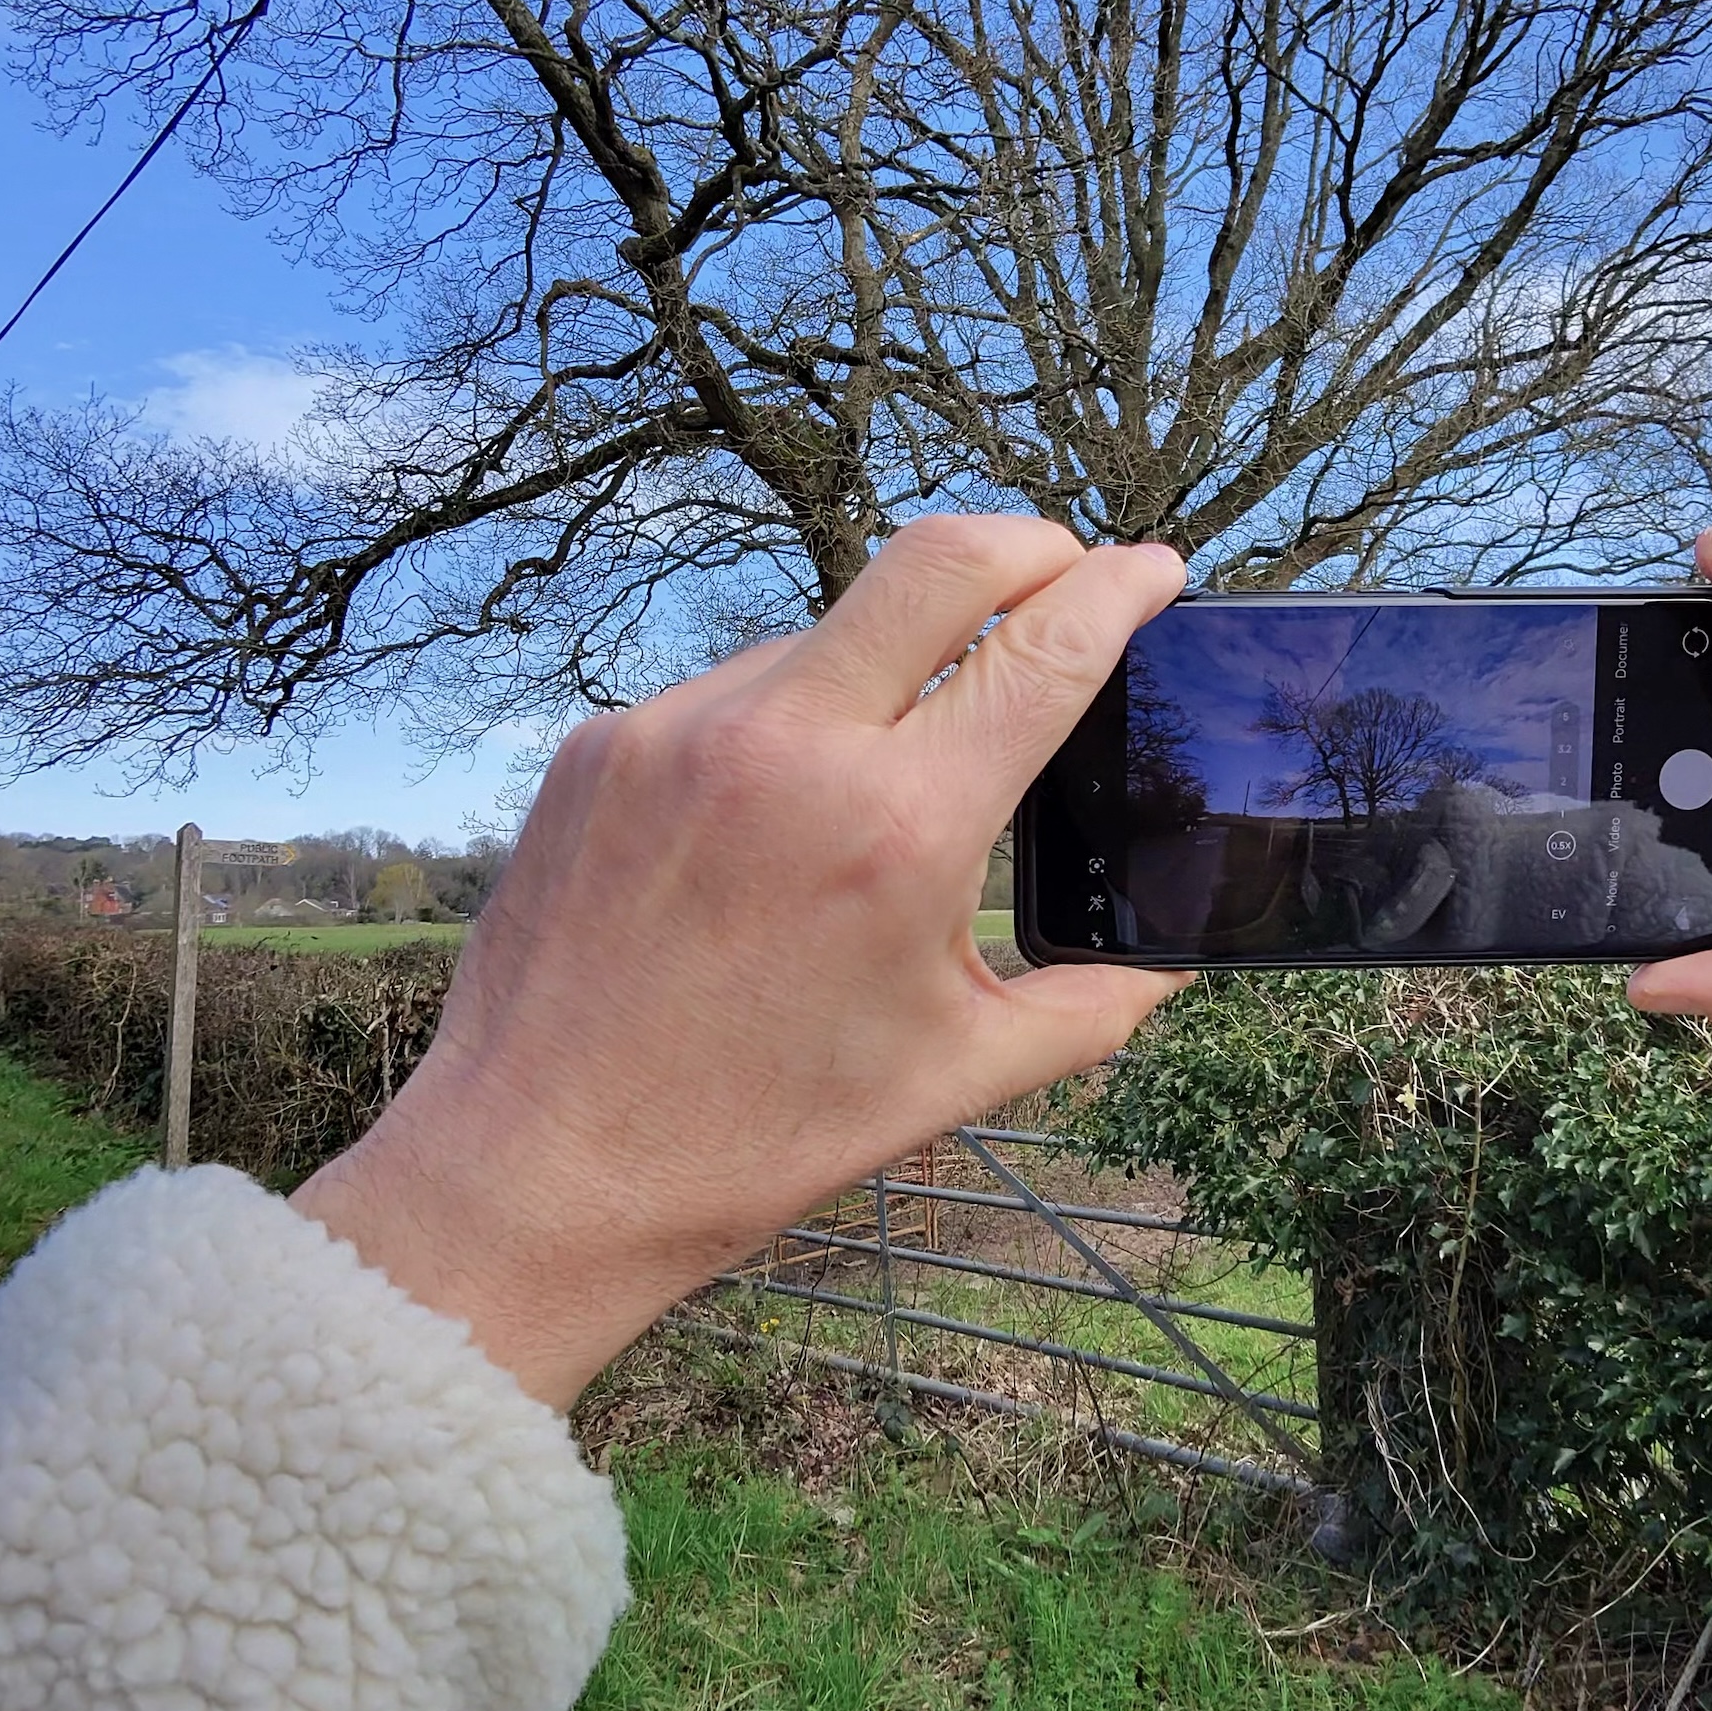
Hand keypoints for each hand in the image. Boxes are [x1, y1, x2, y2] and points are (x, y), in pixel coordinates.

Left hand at [294, 519, 1188, 1406]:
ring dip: (892, 661)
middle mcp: (789, 748)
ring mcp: (681, 730)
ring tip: (894, 766)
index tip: (1157, 566)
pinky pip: (732, 692)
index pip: (1042, 649)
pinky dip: (786, 725)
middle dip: (1029, 543)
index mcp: (897, 830)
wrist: (540, 1167)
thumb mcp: (953, 1077)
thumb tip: (1171, 966)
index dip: (1121, 588)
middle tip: (1066, 571)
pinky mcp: (604, 742)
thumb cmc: (755, 1134)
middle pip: (940, 556)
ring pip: (829, 632)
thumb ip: (1086, 1008)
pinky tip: (777, 817)